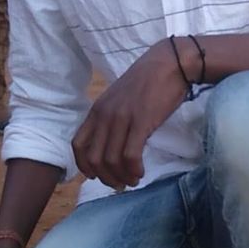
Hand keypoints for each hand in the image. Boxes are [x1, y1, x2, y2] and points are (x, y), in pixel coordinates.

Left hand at [73, 38, 193, 189]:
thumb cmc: (148, 81)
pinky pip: (130, 155)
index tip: (98, 175)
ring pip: (111, 161)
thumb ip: (110, 117)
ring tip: (133, 180)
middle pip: (94, 159)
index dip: (84, 166)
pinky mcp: (141, 122)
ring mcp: (122, 119)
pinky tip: (140, 172)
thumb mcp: (119, 98)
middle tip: (119, 184)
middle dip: (105, 177)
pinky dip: (133, 170)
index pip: (78, 145)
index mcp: (97, 110)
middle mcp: (105, 115)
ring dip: (121, 177)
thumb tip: (110, 142)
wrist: (170, 63)